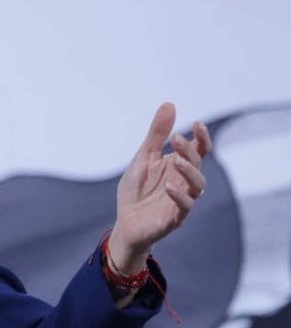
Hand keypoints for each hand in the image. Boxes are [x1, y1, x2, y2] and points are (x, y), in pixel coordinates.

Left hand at [109, 103, 211, 274]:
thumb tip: (169, 104)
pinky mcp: (174, 218)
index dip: (202, 137)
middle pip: (197, 164)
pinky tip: (169, 186)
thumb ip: (156, 135)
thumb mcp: (143, 158)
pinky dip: (179, 196)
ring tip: (177, 161)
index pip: (199, 150)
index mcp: (179, 166)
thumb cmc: (137, 190)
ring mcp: (182, 200)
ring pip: (197, 186)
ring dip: (190, 172)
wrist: (125, 223)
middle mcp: (185, 182)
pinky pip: (184, 207)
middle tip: (176, 139)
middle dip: (189, 151)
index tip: (198, 123)